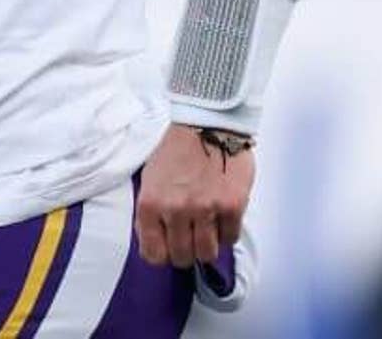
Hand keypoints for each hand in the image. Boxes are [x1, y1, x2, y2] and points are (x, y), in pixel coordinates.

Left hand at [136, 125, 254, 268]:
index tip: (168, 247)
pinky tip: (221, 217)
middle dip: (185, 251)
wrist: (206, 123)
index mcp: (150, 203)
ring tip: (206, 229)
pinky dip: (226, 232)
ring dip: (207, 245)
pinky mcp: (232, 206)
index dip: (162, 254)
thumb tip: (157, 240)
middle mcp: (176, 210)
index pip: (153, 254)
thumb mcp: (149, 178)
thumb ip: (152, 211)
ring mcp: (205, 209)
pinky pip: (230, 238)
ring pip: (207, 254)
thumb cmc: (175, 149)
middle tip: (189, 238)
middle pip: (182, 258)